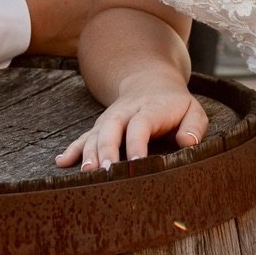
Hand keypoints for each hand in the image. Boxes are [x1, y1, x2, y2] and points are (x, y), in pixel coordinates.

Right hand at [55, 76, 209, 169]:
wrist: (151, 82)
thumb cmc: (176, 105)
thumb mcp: (193, 110)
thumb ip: (194, 126)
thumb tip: (187, 142)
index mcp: (150, 109)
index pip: (140, 125)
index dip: (136, 143)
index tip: (136, 163)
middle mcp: (126, 112)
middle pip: (112, 128)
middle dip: (107, 149)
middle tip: (105, 171)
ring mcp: (110, 119)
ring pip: (96, 134)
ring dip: (88, 152)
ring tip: (87, 172)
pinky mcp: (100, 127)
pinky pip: (84, 137)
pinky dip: (72, 149)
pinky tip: (61, 162)